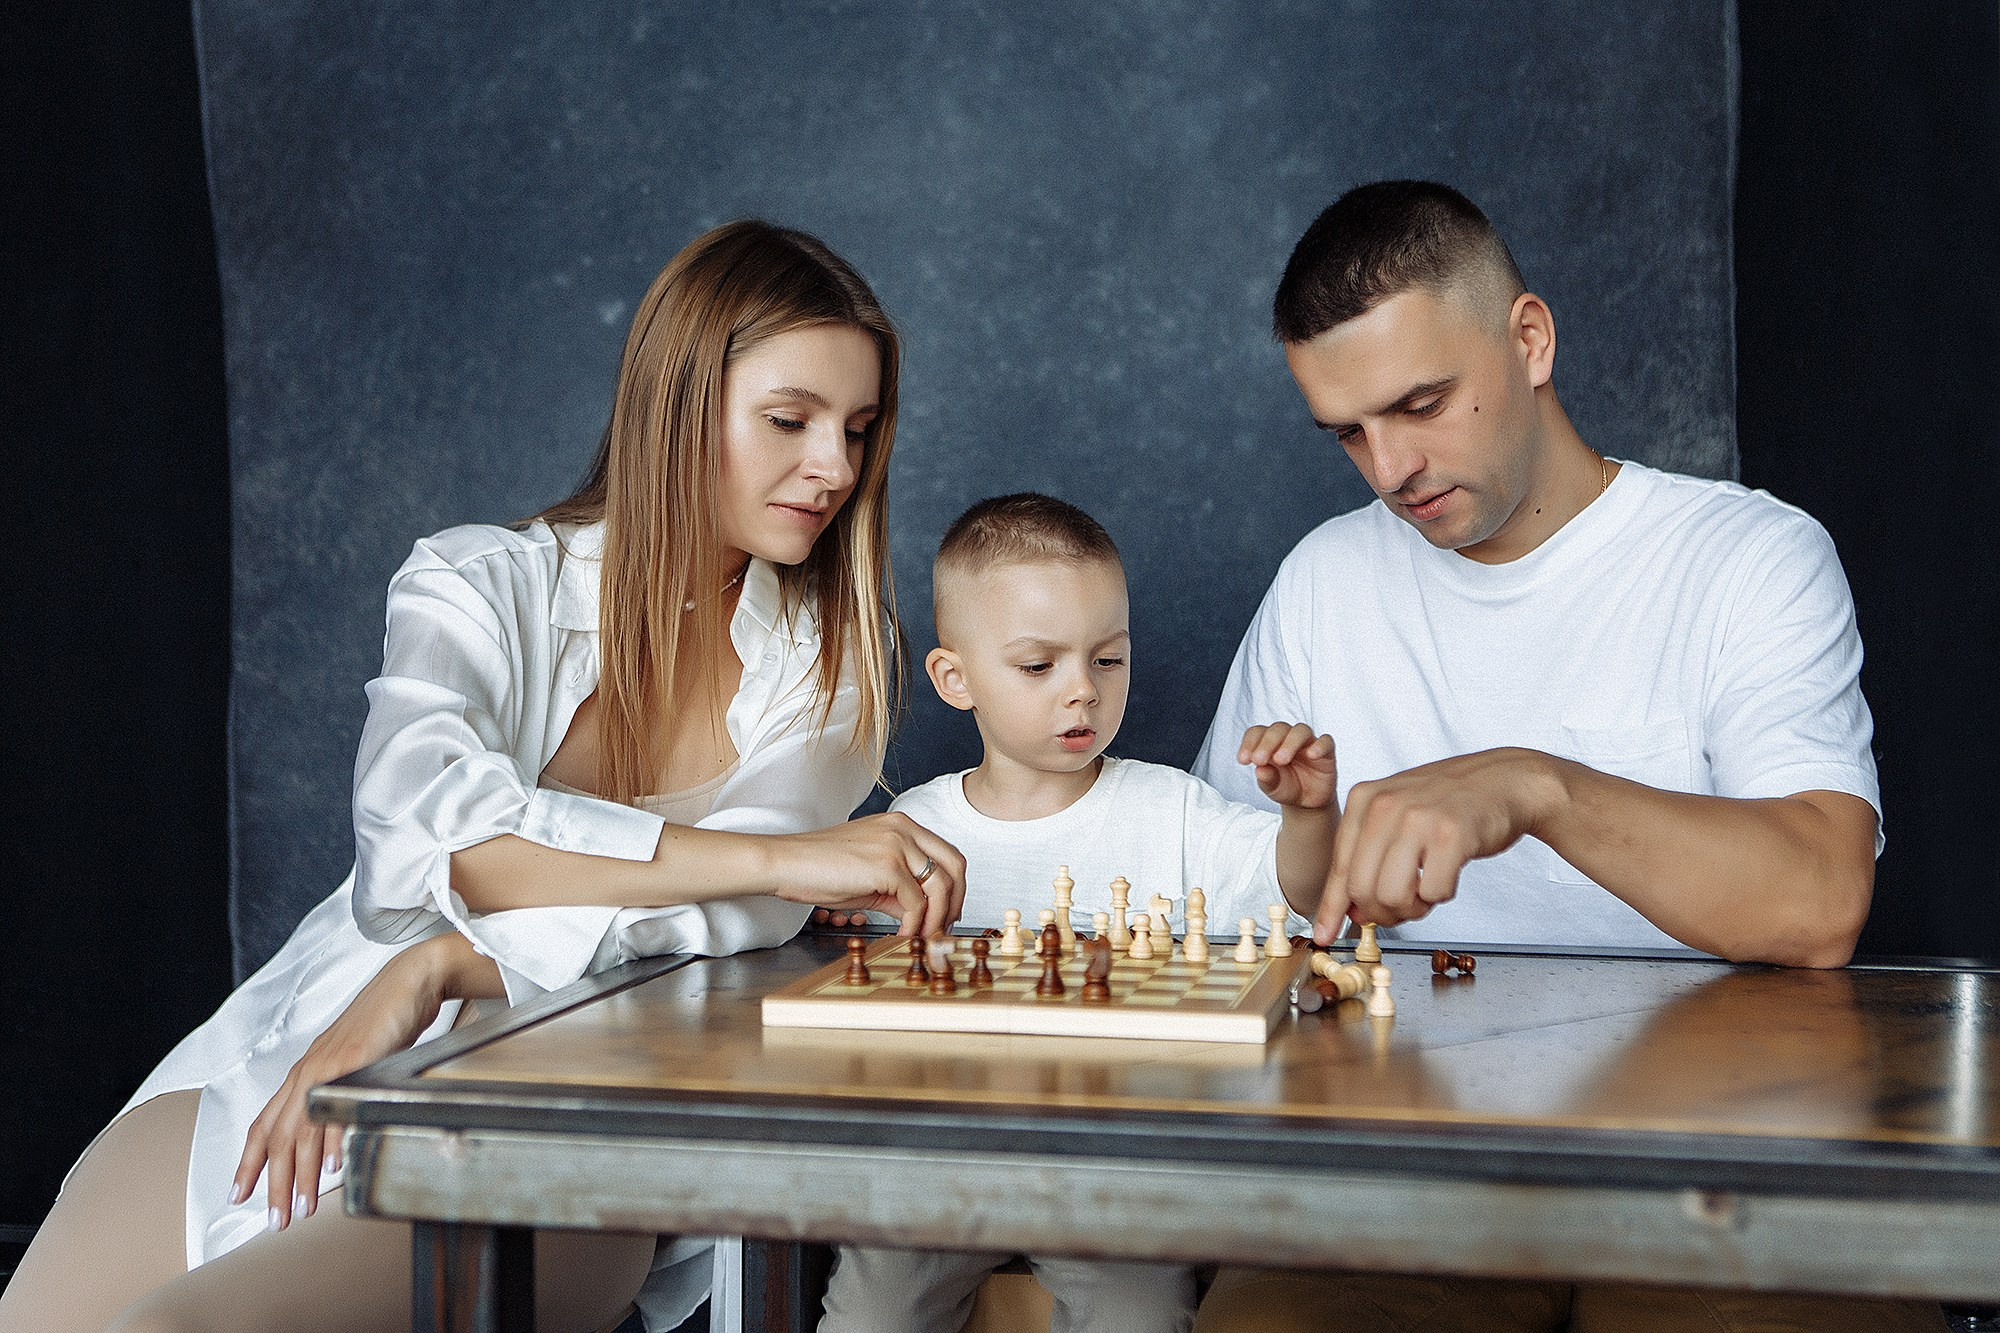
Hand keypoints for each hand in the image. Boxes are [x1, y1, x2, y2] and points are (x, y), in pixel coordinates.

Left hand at [230, 934, 455, 1229]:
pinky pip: (338, 1106)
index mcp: (303, 1074)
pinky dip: (335, 1140)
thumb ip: (336, 1093)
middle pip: (279, 1138)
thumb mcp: (351, 1062)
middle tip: (276, 1219)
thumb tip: (331, 1134)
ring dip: (303, 1175)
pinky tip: (336, 1165)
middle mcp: (308, 1072)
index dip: (249, 1163)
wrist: (408, 982)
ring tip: (303, 1206)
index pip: (264, 1126)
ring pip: (304, 1131)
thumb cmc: (383, 1021)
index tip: (240, 1195)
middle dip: (274, 1184)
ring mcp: (330, 1067)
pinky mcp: (356, 1060)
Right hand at [771, 812, 965, 937]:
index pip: (946, 854)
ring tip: (922, 937)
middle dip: (955, 901)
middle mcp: (904, 829)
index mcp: (901, 825)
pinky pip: (916, 902)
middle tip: (945, 928)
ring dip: (936, 918)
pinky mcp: (887, 865)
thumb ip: (900, 889)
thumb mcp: (870, 876)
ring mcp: (897, 844)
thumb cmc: (819, 868)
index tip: (948, 912)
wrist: (785, 863)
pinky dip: (913, 924)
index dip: (954, 887)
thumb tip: (922, 914)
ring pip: (940, 886)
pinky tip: (901, 934)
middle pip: (955, 865)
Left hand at [1237, 723, 1336, 809]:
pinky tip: (1311, 755)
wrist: (1307, 802)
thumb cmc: (1286, 788)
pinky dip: (1319, 746)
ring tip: (1281, 760)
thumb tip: (1260, 770)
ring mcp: (1308, 743)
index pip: (1258, 732)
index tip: (1243, 760)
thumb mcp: (1273, 788)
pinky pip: (1326, 742)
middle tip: (1259, 760)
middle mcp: (1288, 738)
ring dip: (1289, 743)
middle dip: (1267, 743)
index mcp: (1270, 743)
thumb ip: (1267, 779)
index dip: (1249, 743)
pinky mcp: (1326, 752)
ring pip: (1300, 730)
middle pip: (1278, 729)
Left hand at [1313, 747, 1559, 943]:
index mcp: (1365, 799)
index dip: (1332, 907)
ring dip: (1412, 907)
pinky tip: (1449, 873)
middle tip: (1402, 909)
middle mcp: (1385, 805)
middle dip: (1381, 912)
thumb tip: (1352, 913)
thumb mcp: (1397, 817)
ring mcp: (1418, 818)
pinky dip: (1441, 894)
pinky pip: (1433, 892)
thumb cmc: (1449, 804)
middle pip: (1361, 888)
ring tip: (1427, 889)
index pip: (1339, 866)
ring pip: (1392, 895)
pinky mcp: (1451, 835)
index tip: (1324, 935)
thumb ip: (1369, 858)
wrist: (1504, 781)